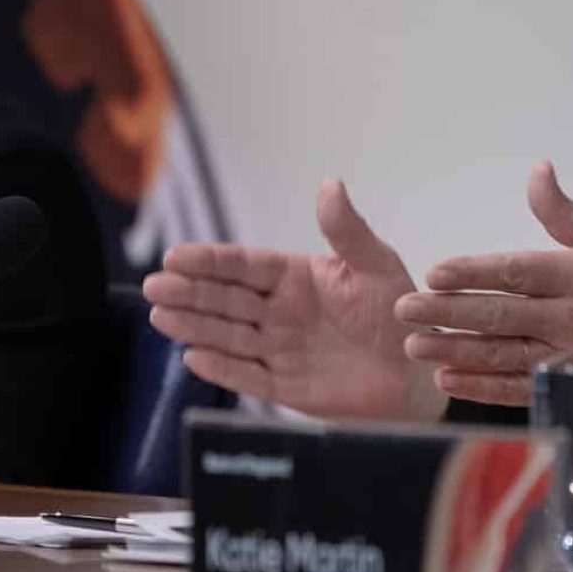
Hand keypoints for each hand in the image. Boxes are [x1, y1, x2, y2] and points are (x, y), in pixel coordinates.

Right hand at [142, 179, 443, 420]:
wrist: (418, 371)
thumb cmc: (399, 312)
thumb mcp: (376, 264)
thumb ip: (347, 230)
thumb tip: (329, 184)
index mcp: (296, 277)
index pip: (244, 266)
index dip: (210, 261)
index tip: (175, 255)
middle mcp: (280, 312)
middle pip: (226, 300)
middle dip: (189, 292)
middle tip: (153, 286)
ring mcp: (280, 349)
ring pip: (228, 335)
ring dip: (194, 325)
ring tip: (160, 315)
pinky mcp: (286, 387)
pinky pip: (248, 376)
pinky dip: (221, 368)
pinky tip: (192, 356)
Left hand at [394, 161, 572, 405]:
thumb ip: (562, 211)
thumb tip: (538, 170)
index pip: (517, 272)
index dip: (474, 273)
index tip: (434, 273)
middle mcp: (567, 317)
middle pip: (500, 315)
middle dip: (449, 313)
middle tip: (406, 309)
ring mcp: (564, 357)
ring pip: (502, 355)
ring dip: (455, 350)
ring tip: (415, 344)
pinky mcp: (564, 387)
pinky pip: (517, 389)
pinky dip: (481, 387)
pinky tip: (447, 378)